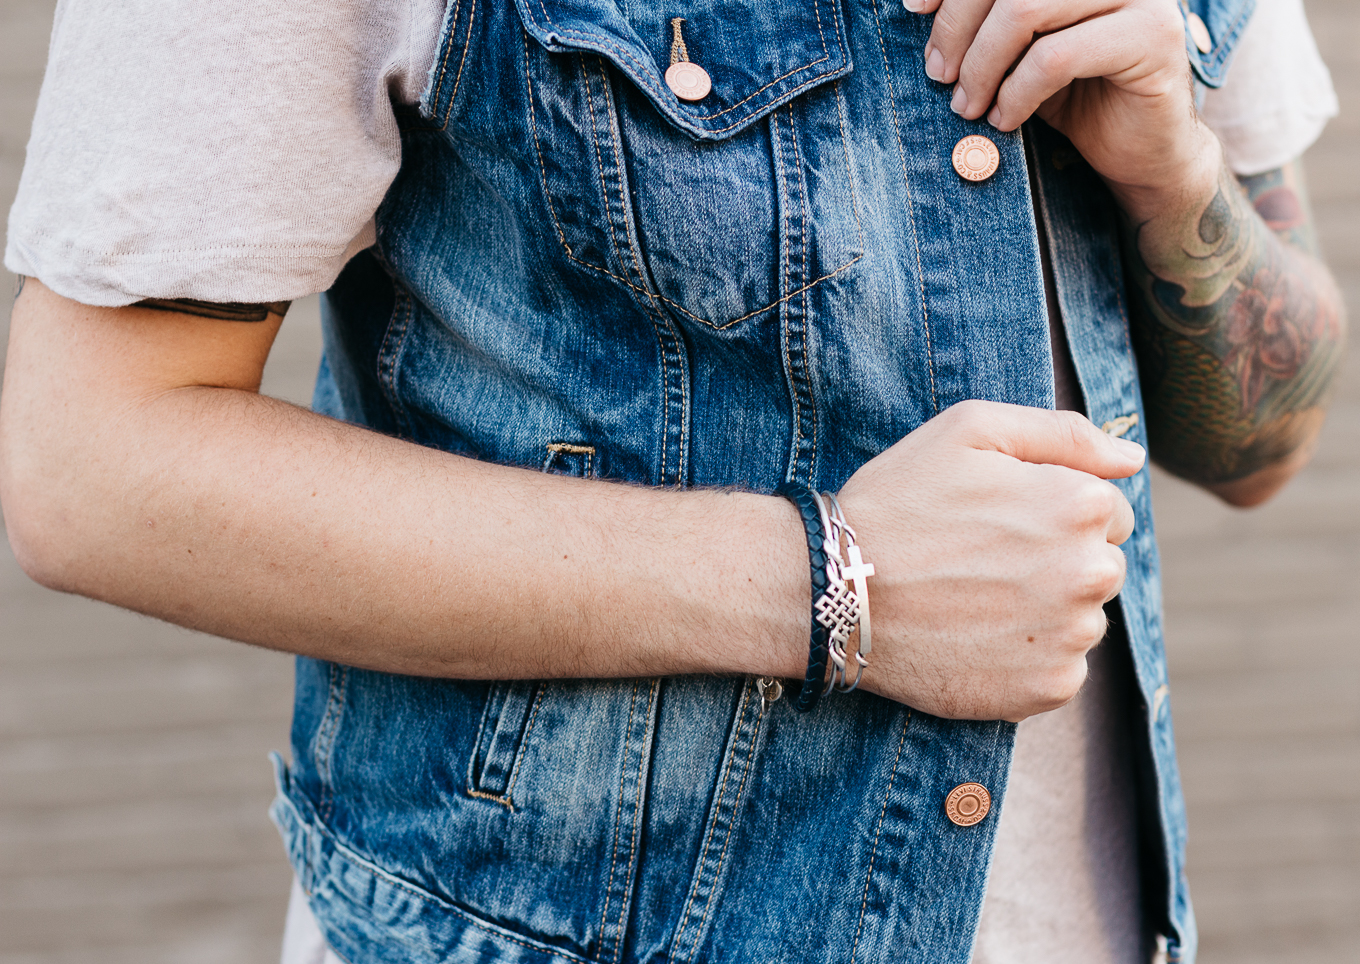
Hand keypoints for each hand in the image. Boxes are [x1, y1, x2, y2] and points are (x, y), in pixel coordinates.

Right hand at [837, 400, 1143, 720]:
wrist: (834, 590)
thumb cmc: (898, 500)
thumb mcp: (970, 430)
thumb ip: (1063, 433)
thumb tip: (1131, 459)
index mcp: (1082, 504)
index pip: (1109, 510)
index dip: (1051, 509)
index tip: (997, 520)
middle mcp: (1091, 573)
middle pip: (1100, 566)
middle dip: (1055, 560)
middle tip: (980, 561)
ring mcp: (1071, 637)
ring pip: (1080, 618)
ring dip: (1042, 611)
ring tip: (972, 600)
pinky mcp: (1046, 688)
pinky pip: (1059, 669)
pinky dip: (1025, 657)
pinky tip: (974, 637)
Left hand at [910, 0, 1219, 217]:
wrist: (1143, 151)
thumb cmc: (1074, 94)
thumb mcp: (1018, 48)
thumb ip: (986, 19)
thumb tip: (918, 3)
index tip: (912, 10)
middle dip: (957, 27)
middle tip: (938, 74)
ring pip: (1025, 10)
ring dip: (982, 65)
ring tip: (967, 105)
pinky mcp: (1153, 38)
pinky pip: (1054, 59)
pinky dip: (1015, 93)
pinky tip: (1004, 119)